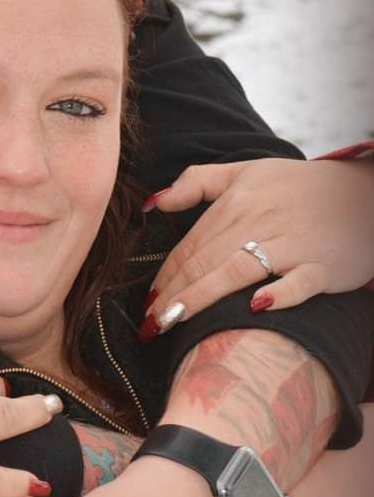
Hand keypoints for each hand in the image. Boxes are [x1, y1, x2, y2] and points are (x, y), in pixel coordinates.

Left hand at [145, 157, 373, 321]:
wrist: (362, 193)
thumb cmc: (296, 187)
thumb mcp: (244, 172)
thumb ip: (196, 181)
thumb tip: (154, 202)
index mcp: (235, 205)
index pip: (190, 245)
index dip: (164, 274)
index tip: (144, 302)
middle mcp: (258, 224)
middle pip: (205, 262)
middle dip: (172, 294)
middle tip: (148, 324)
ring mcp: (292, 246)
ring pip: (237, 271)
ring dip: (201, 298)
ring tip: (173, 321)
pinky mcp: (323, 267)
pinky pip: (299, 282)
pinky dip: (280, 294)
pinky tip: (256, 308)